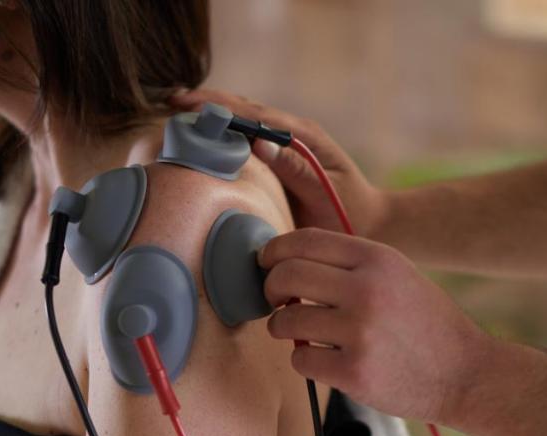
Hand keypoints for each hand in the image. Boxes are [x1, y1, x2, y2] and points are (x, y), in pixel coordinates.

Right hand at [169, 88, 390, 237]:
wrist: (372, 224)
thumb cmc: (349, 214)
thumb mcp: (324, 193)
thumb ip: (295, 169)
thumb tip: (259, 141)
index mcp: (303, 137)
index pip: (256, 115)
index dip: (222, 109)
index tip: (191, 105)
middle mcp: (294, 134)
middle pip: (247, 109)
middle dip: (210, 103)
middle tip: (174, 100)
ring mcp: (289, 144)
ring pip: (246, 119)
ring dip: (215, 113)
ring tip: (179, 109)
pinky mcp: (284, 158)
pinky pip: (250, 138)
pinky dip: (225, 132)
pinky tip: (204, 134)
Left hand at [260, 229, 491, 423]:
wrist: (465, 374)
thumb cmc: (427, 325)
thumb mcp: (399, 275)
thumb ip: (351, 264)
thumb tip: (290, 260)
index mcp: (378, 259)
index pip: (304, 240)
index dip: (274, 251)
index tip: (267, 264)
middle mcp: (367, 290)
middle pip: (286, 275)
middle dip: (271, 289)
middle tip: (276, 301)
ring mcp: (360, 332)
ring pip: (286, 320)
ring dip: (282, 327)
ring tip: (298, 332)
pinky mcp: (354, 372)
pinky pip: (300, 358)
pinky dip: (304, 360)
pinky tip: (324, 360)